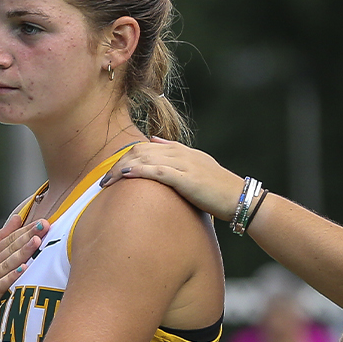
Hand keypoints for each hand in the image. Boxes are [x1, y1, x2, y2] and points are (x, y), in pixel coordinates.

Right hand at [0, 211, 46, 326]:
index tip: (41, 221)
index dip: (24, 230)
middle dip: (26, 236)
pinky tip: (23, 270)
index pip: (7, 240)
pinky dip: (10, 278)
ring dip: (20, 253)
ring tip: (35, 242)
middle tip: (43, 226)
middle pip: (8, 249)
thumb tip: (17, 218)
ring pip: (5, 264)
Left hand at [97, 137, 246, 220]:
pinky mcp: (187, 178)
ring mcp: (185, 164)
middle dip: (117, 164)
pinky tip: (124, 175)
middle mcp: (182, 154)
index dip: (125, 157)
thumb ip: (175, 155)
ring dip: (122, 169)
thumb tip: (153, 142)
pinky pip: (158, 170)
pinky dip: (138, 171)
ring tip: (106, 181)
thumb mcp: (197, 167)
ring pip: (145, 159)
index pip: (146, 148)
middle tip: (102, 180)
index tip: (111, 172)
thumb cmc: (217, 190)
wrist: (240, 199)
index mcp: (183, 151)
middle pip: (140, 151)